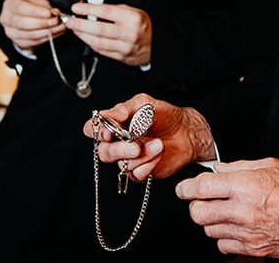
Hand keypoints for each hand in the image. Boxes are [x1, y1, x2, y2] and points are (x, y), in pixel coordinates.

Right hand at [0, 0, 64, 49]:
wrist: (23, 17)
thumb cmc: (30, 7)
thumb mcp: (36, 1)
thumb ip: (45, 6)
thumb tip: (55, 13)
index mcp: (10, 4)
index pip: (20, 8)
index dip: (35, 11)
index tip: (49, 13)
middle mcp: (6, 19)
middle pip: (22, 24)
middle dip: (42, 23)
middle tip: (55, 21)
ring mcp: (11, 33)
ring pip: (29, 35)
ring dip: (46, 32)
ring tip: (59, 27)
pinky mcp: (18, 42)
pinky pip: (33, 42)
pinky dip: (46, 38)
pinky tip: (55, 33)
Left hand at [67, 1, 151, 66]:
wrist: (157, 44)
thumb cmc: (142, 26)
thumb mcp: (134, 11)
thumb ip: (115, 11)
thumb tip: (92, 10)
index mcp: (133, 18)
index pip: (106, 12)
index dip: (88, 10)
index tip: (77, 8)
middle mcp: (129, 33)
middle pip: (99, 29)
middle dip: (80, 25)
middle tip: (70, 21)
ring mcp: (125, 47)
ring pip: (98, 42)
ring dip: (82, 35)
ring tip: (75, 29)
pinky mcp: (121, 57)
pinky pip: (101, 51)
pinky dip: (90, 43)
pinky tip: (85, 38)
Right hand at [83, 93, 215, 180]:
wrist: (186, 131)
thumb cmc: (164, 115)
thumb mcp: (144, 104)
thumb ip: (123, 109)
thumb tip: (106, 117)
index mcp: (114, 124)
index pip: (92, 129)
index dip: (96, 132)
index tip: (109, 132)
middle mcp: (118, 143)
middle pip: (104, 152)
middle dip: (120, 150)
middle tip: (136, 146)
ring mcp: (128, 158)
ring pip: (122, 165)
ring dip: (143, 155)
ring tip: (158, 144)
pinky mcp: (141, 171)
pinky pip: (136, 175)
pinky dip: (149, 165)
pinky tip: (159, 154)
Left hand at [175, 158, 278, 258]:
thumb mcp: (269, 165)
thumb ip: (238, 166)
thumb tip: (218, 169)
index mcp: (245, 186)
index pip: (202, 188)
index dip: (187, 188)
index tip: (183, 189)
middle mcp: (242, 211)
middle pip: (199, 213)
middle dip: (196, 205)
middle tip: (202, 200)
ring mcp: (246, 233)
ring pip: (209, 230)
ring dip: (210, 220)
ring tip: (223, 212)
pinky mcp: (253, 249)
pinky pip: (223, 246)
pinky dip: (223, 237)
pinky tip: (233, 227)